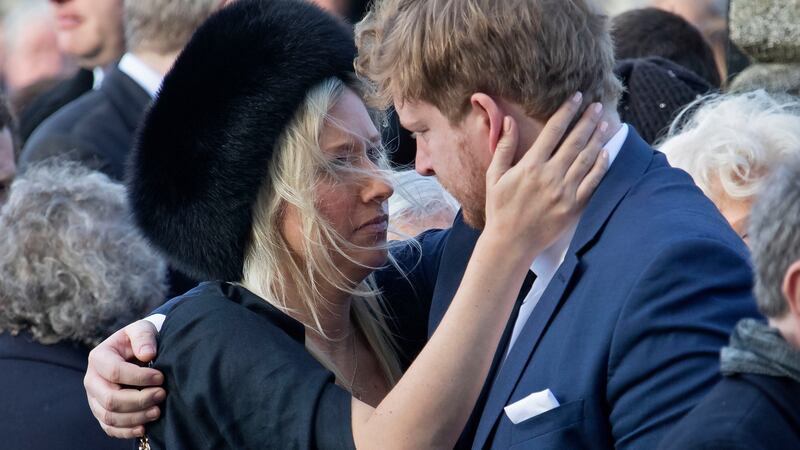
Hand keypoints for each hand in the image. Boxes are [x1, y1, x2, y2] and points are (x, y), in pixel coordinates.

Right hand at [84, 319, 164, 437]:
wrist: (138, 352)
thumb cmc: (140, 340)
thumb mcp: (142, 329)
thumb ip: (143, 337)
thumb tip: (147, 354)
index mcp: (98, 357)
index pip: (114, 372)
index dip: (139, 377)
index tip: (161, 377)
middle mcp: (92, 380)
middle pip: (110, 399)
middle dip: (139, 400)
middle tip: (162, 395)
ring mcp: (94, 399)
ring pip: (109, 416)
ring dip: (136, 417)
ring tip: (158, 411)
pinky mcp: (101, 412)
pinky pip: (109, 428)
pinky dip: (126, 431)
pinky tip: (144, 427)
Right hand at [484, 93, 609, 259]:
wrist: (510, 243)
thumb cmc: (500, 208)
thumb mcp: (494, 176)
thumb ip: (504, 147)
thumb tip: (508, 120)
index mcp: (531, 165)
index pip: (553, 131)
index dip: (566, 112)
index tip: (576, 98)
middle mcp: (550, 175)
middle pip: (575, 141)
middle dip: (587, 120)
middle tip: (597, 105)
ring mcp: (565, 192)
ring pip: (586, 159)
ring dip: (597, 138)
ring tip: (605, 123)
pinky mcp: (574, 207)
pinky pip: (593, 183)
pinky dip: (601, 166)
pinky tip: (606, 153)